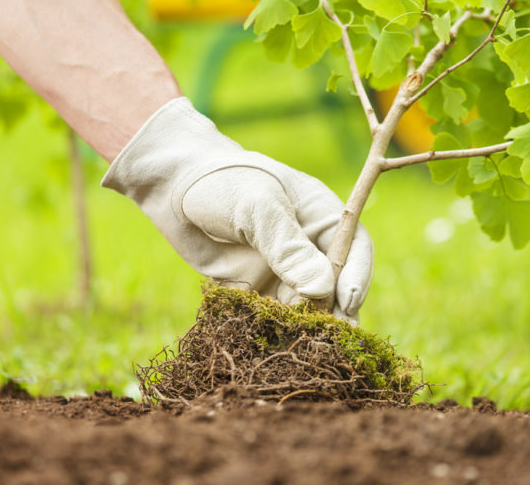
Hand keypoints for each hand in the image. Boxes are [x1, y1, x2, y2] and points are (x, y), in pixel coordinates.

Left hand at [101, 98, 372, 321]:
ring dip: (308, 327)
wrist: (173, 190)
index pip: (355, 248)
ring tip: (304, 346)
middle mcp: (309, 248)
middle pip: (336, 285)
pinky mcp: (258, 293)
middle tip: (332, 337)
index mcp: (322, 217)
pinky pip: (276, 318)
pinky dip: (278, 332)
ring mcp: (284, 272)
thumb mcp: (257, 207)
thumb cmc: (221, 184)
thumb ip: (287, 247)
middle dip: (336, 311)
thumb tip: (321, 290)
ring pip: (308, 307)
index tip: (346, 302)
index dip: (356, 276)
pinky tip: (275, 345)